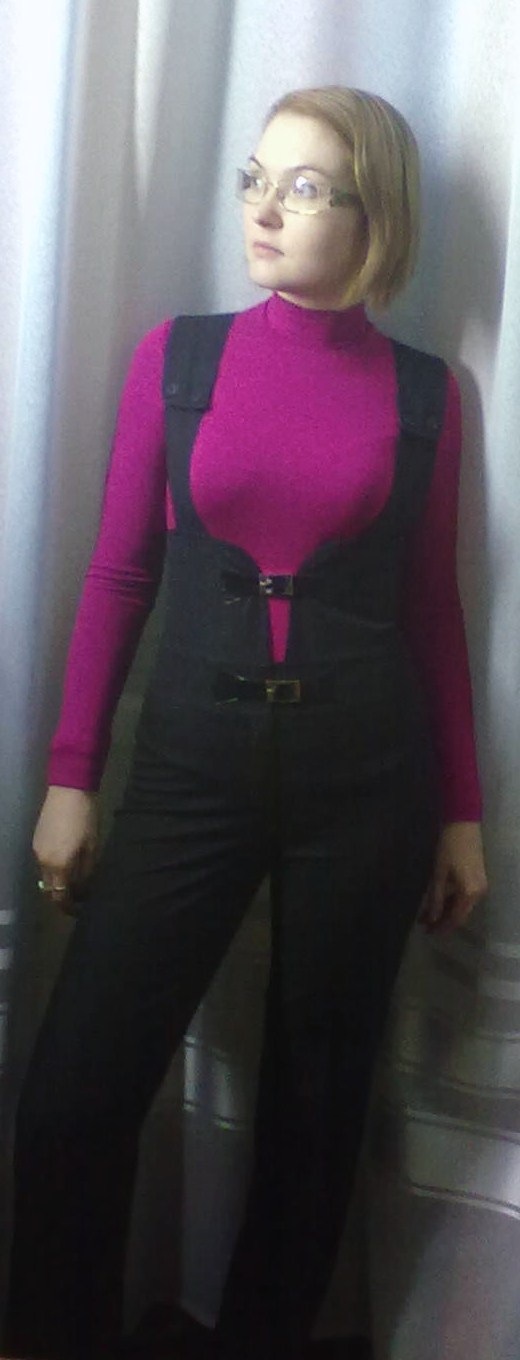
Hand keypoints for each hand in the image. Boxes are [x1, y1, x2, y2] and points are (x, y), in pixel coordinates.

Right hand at [33, 785, 99, 913]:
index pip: (60, 897)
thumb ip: (87, 873)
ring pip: (47, 876)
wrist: (69, 789)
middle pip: (51, 889)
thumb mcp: (92, 847)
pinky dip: (55, 868)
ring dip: (59, 881)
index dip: (69, 908)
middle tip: (80, 896)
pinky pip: (44, 863)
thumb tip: (84, 889)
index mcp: (59, 866)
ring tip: (77, 878)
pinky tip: (68, 861)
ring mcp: (37, 850)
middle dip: (64, 896)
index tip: (80, 911)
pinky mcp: (36, 840)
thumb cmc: (86, 818)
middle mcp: (43, 862)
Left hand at [419, 821, 487, 935]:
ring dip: (446, 910)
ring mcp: (481, 886)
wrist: (463, 825)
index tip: (428, 933)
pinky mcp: (479, 878)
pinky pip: (465, 897)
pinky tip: (440, 901)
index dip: (442, 927)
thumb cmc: (448, 848)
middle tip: (425, 924)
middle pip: (461, 914)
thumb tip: (431, 919)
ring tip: (428, 914)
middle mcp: (479, 893)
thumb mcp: (438, 874)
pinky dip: (452, 901)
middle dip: (443, 920)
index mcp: (469, 893)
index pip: (456, 918)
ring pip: (463, 906)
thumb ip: (435, 899)